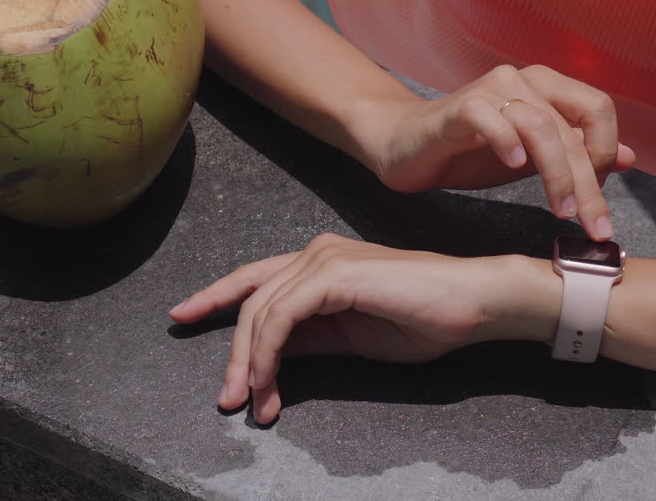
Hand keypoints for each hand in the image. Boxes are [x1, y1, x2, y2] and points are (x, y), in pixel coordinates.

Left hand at [170, 234, 548, 423]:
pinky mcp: (333, 275)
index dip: (215, 296)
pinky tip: (270, 382)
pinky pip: (282, 317)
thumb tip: (271, 357)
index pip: (255, 279)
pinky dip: (268, 353)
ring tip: (250, 403)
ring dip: (249, 363)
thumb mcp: (352, 337)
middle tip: (229, 400)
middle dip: (232, 354)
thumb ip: (310, 339)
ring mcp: (323, 258)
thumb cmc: (425, 319)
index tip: (183, 316)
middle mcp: (315, 252)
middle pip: (251, 300)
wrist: (472, 303)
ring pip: (260, 311)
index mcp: (320, 261)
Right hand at [364, 65, 633, 240]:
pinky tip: (513, 166)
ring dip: (557, 174)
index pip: (597, 111)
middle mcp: (523, 80)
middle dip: (588, 182)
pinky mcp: (459, 107)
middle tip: (594, 225)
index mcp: (546, 87)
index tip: (599, 199)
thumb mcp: (532, 157)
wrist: (404, 144)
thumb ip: (576, 154)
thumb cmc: (469, 150)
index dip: (606, 154)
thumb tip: (630, 158)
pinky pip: (491, 118)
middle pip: (572, 128)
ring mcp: (490, 90)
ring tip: (560, 210)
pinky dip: (507, 142)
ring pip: (540, 127)